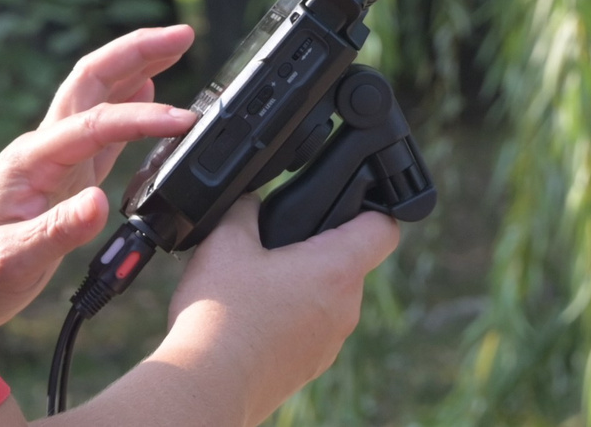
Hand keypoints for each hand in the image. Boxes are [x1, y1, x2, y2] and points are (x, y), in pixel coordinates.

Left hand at [0, 24, 197, 328]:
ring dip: (136, 66)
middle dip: (137, 52)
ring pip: (99, 96)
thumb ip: (58, 231)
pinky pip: (101, 128)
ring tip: (175, 48)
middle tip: (182, 35)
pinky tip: (146, 91)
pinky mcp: (63, 175)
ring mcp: (54, 158)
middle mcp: (44, 147)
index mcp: (32, 159)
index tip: (183, 121)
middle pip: (93, 80)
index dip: (141, 119)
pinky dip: (128, 104)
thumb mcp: (14, 259)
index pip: (95, 124)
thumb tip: (100, 203)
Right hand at [157, 204, 402, 426]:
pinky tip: (254, 317)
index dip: (371, 208)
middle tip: (277, 247)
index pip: (384, 229)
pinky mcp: (312, 366)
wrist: (206, 387)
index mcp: (336, 271)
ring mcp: (331, 342)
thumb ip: (246, 208)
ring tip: (258, 285)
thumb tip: (252, 202)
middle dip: (318, 248)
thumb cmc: (220, 316)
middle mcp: (346, 309)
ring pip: (330, 297)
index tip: (346, 205)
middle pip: (351, 262)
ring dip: (303, 285)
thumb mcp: (224, 240)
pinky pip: (313, 328)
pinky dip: (292, 317)